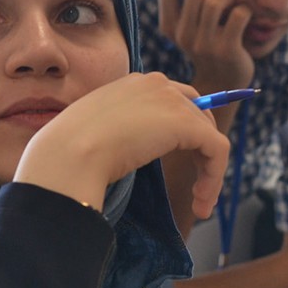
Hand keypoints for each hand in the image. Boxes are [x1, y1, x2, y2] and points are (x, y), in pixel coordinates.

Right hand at [15, 73, 229, 218]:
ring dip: (210, 172)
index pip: (175, 101)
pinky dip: (215, 177)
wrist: (70, 153)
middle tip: (198, 187)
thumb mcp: (98, 131)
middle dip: (202, 150)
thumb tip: (130, 150)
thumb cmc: (71, 150)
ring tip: (200, 204)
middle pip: (199, 114)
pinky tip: (201, 202)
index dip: (186, 132)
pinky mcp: (187, 123)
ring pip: (209, 137)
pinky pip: (217, 149)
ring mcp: (173, 101)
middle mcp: (157, 84)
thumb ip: (121, 130)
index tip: (186, 161)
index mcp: (135, 84)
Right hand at [158, 0, 253, 93]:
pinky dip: (245, 9)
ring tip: (232, 4)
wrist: (225, 82)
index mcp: (170, 27)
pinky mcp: (227, 50)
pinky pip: (238, 13)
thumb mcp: (191, 24)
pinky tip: (244, 17)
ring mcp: (204, 44)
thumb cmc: (210, 42)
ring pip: (216, 0)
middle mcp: (183, 36)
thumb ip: (188, 0)